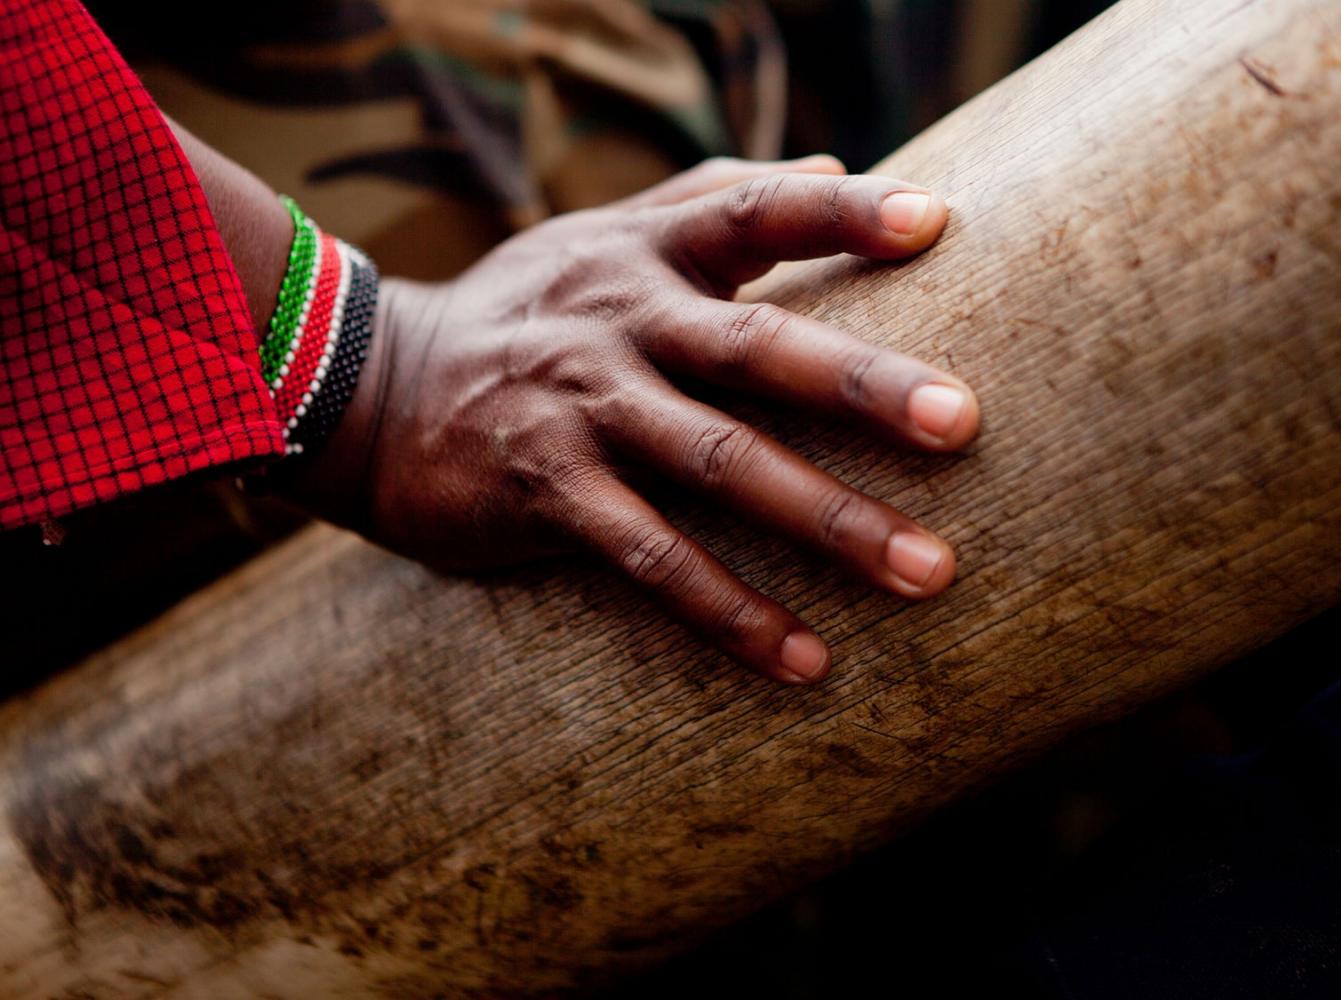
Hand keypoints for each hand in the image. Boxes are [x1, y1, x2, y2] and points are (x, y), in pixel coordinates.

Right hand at [288, 156, 979, 683]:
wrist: (371, 388)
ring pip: (721, 466)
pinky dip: (731, 611)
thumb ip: (718, 195)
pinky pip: (652, 558)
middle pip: (759, 348)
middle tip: (965, 423)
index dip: (843, 209)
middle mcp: (622, 321)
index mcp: (649, 251)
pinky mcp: (546, 492)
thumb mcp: (610, 232)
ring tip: (928, 571)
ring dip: (829, 521)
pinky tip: (805, 660)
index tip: (936, 219)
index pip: (755, 208)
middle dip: (866, 387)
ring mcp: (583, 408)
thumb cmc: (529, 307)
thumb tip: (837, 160)